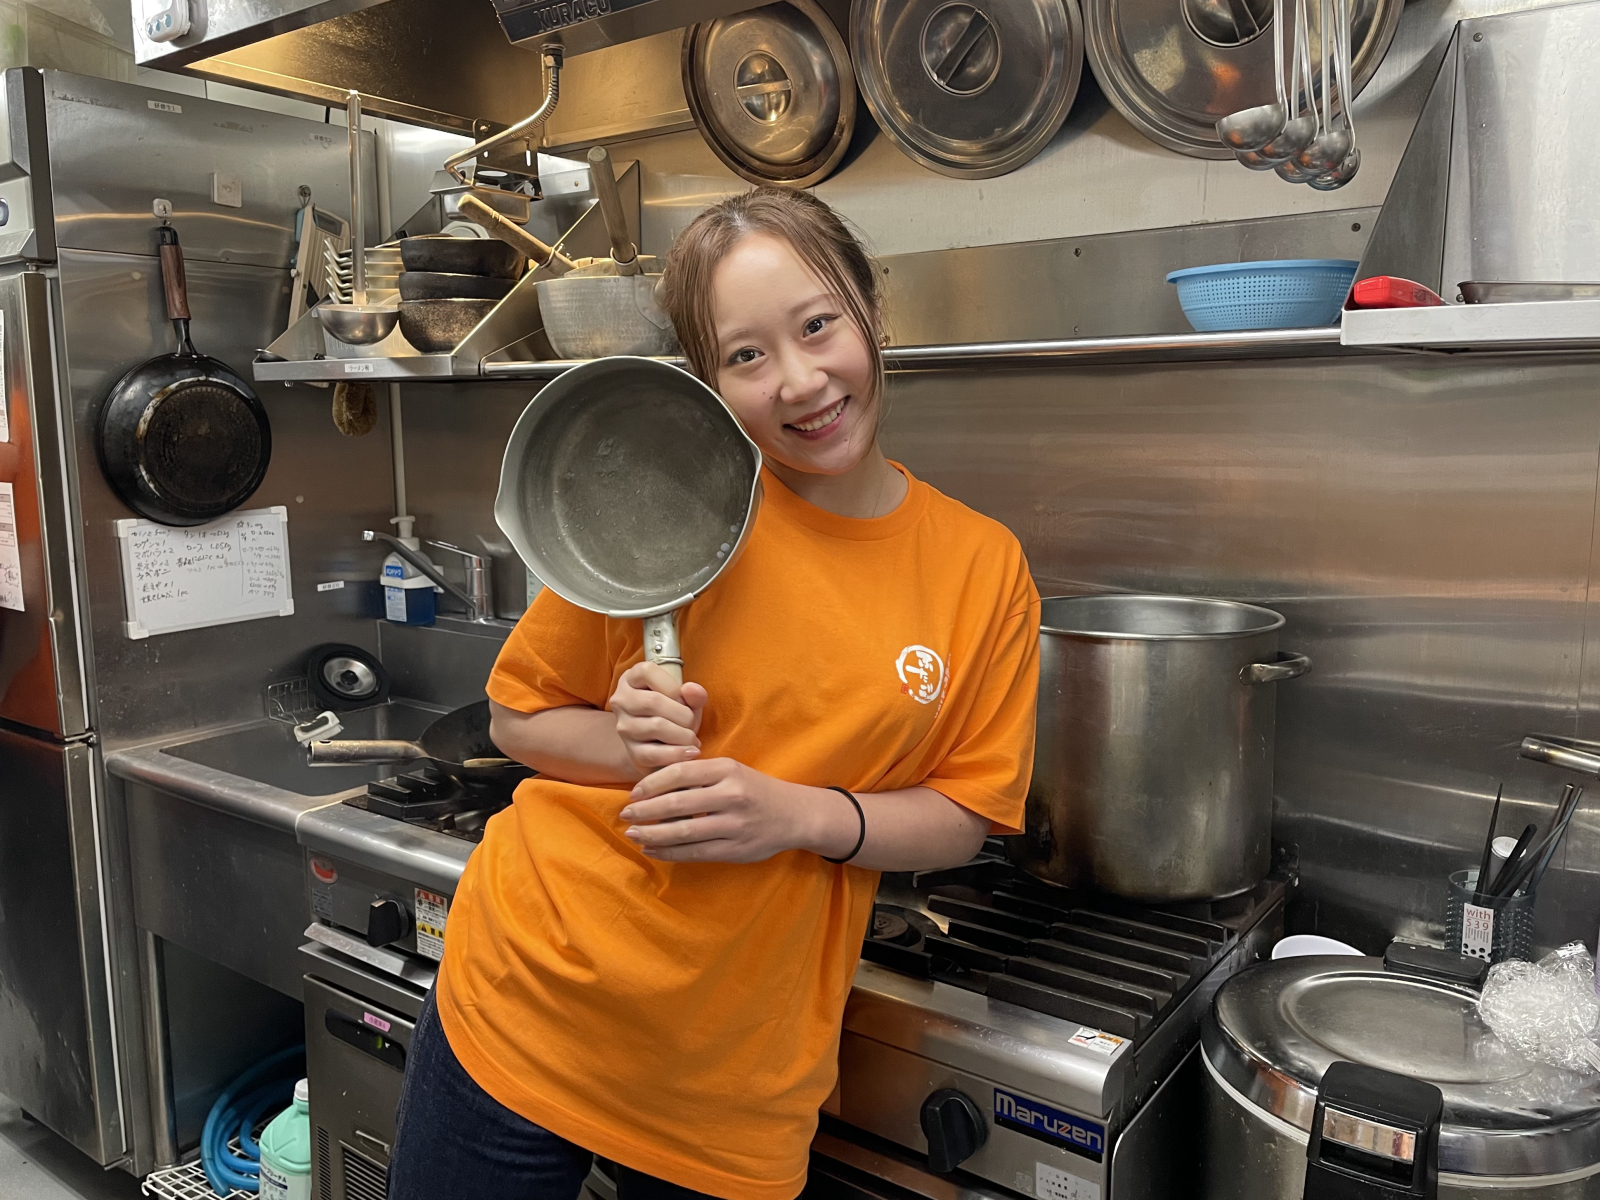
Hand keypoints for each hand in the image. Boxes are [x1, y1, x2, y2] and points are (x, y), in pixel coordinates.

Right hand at [609, 662, 707, 774]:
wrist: (658, 743)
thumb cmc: (673, 713)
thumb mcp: (685, 699)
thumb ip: (693, 693)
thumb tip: (693, 690)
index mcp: (632, 678)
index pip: (647, 672)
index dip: (672, 686)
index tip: (684, 699)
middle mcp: (622, 700)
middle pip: (653, 702)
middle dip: (682, 713)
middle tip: (692, 722)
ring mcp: (623, 727)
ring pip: (655, 727)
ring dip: (683, 735)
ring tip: (692, 738)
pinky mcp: (630, 751)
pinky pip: (653, 754)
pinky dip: (677, 754)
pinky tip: (690, 752)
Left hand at [620, 758, 856, 863]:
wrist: (794, 815)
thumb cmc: (754, 790)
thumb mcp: (732, 771)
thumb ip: (700, 775)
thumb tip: (653, 783)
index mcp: (728, 770)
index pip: (680, 773)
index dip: (652, 784)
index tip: (634, 793)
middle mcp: (732, 795)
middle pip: (678, 804)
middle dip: (645, 811)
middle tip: (625, 816)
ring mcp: (735, 825)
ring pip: (684, 832)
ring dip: (653, 835)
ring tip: (634, 835)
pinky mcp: (736, 849)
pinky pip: (696, 853)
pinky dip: (670, 852)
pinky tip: (653, 850)